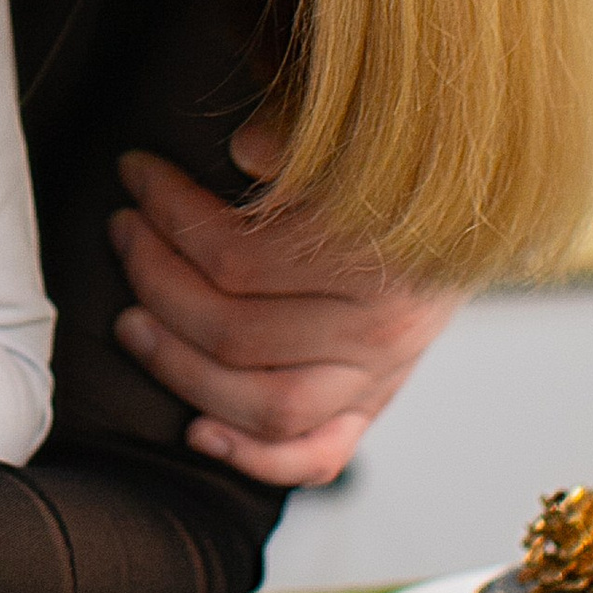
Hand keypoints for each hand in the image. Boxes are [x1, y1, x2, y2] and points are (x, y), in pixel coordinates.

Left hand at [110, 120, 463, 485]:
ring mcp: (378, 380)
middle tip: (122, 232)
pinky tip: (195, 430)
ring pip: (264, 404)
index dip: (169, 210)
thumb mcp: (353, 133)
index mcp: (375, 256)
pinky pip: (314, 459)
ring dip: (180, 369)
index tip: (134, 173)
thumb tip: (246, 149)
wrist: (470, 215)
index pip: (238, 252)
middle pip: (236, 332)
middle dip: (157, 279)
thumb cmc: (393, 167)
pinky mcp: (372, 411)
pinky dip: (252, 456)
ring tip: (129, 320)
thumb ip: (300, 134)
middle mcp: (381, 329)